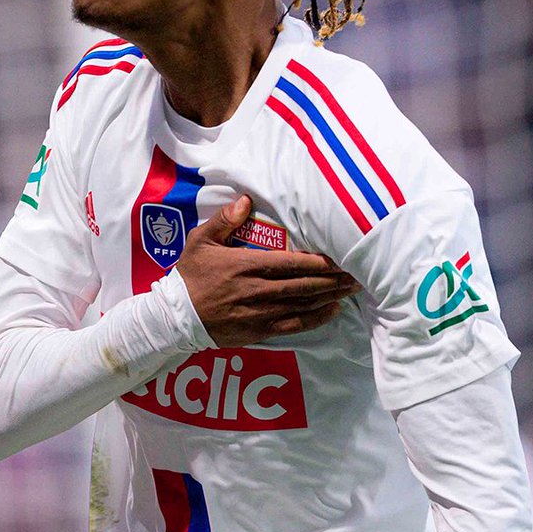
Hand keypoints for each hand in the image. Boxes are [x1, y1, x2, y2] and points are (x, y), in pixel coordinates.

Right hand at [176, 194, 359, 347]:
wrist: (176, 318)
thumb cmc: (189, 276)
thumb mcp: (200, 241)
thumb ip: (225, 220)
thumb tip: (246, 200)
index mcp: (245, 265)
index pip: (289, 263)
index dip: (316, 261)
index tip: (338, 257)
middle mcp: (256, 289)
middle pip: (303, 285)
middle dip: (332, 280)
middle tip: (356, 274)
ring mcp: (259, 313)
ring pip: (302, 305)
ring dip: (330, 297)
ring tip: (350, 289)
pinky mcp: (259, 331)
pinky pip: (293, 326)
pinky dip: (315, 319)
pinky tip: (332, 311)